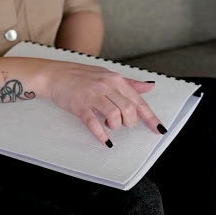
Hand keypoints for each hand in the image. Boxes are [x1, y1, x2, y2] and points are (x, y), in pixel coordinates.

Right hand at [46, 62, 164, 146]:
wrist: (56, 75)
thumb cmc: (82, 76)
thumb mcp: (108, 75)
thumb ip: (129, 84)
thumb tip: (149, 88)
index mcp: (116, 80)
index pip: (138, 101)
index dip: (150, 117)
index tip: (158, 129)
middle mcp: (107, 86)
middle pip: (129, 110)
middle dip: (129, 123)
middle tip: (122, 123)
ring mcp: (93, 96)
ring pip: (114, 116)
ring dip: (115, 126)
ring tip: (109, 124)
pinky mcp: (80, 106)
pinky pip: (94, 123)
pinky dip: (101, 134)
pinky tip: (106, 140)